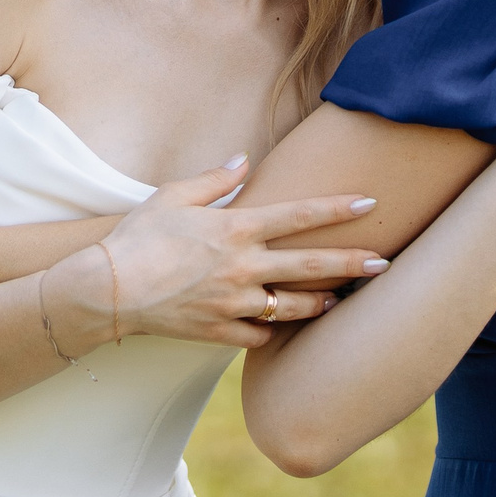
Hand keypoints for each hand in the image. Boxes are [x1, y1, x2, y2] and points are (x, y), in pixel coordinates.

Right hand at [41, 156, 389, 352]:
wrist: (109, 290)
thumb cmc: (138, 237)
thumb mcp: (173, 196)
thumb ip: (215, 180)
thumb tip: (243, 160)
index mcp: (236, 229)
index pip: (300, 215)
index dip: (338, 209)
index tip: (369, 203)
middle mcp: (244, 268)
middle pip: (312, 266)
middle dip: (354, 264)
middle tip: (386, 264)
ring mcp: (235, 304)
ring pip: (293, 307)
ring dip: (320, 303)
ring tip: (339, 300)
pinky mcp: (220, 332)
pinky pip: (259, 336)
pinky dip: (270, 330)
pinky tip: (278, 324)